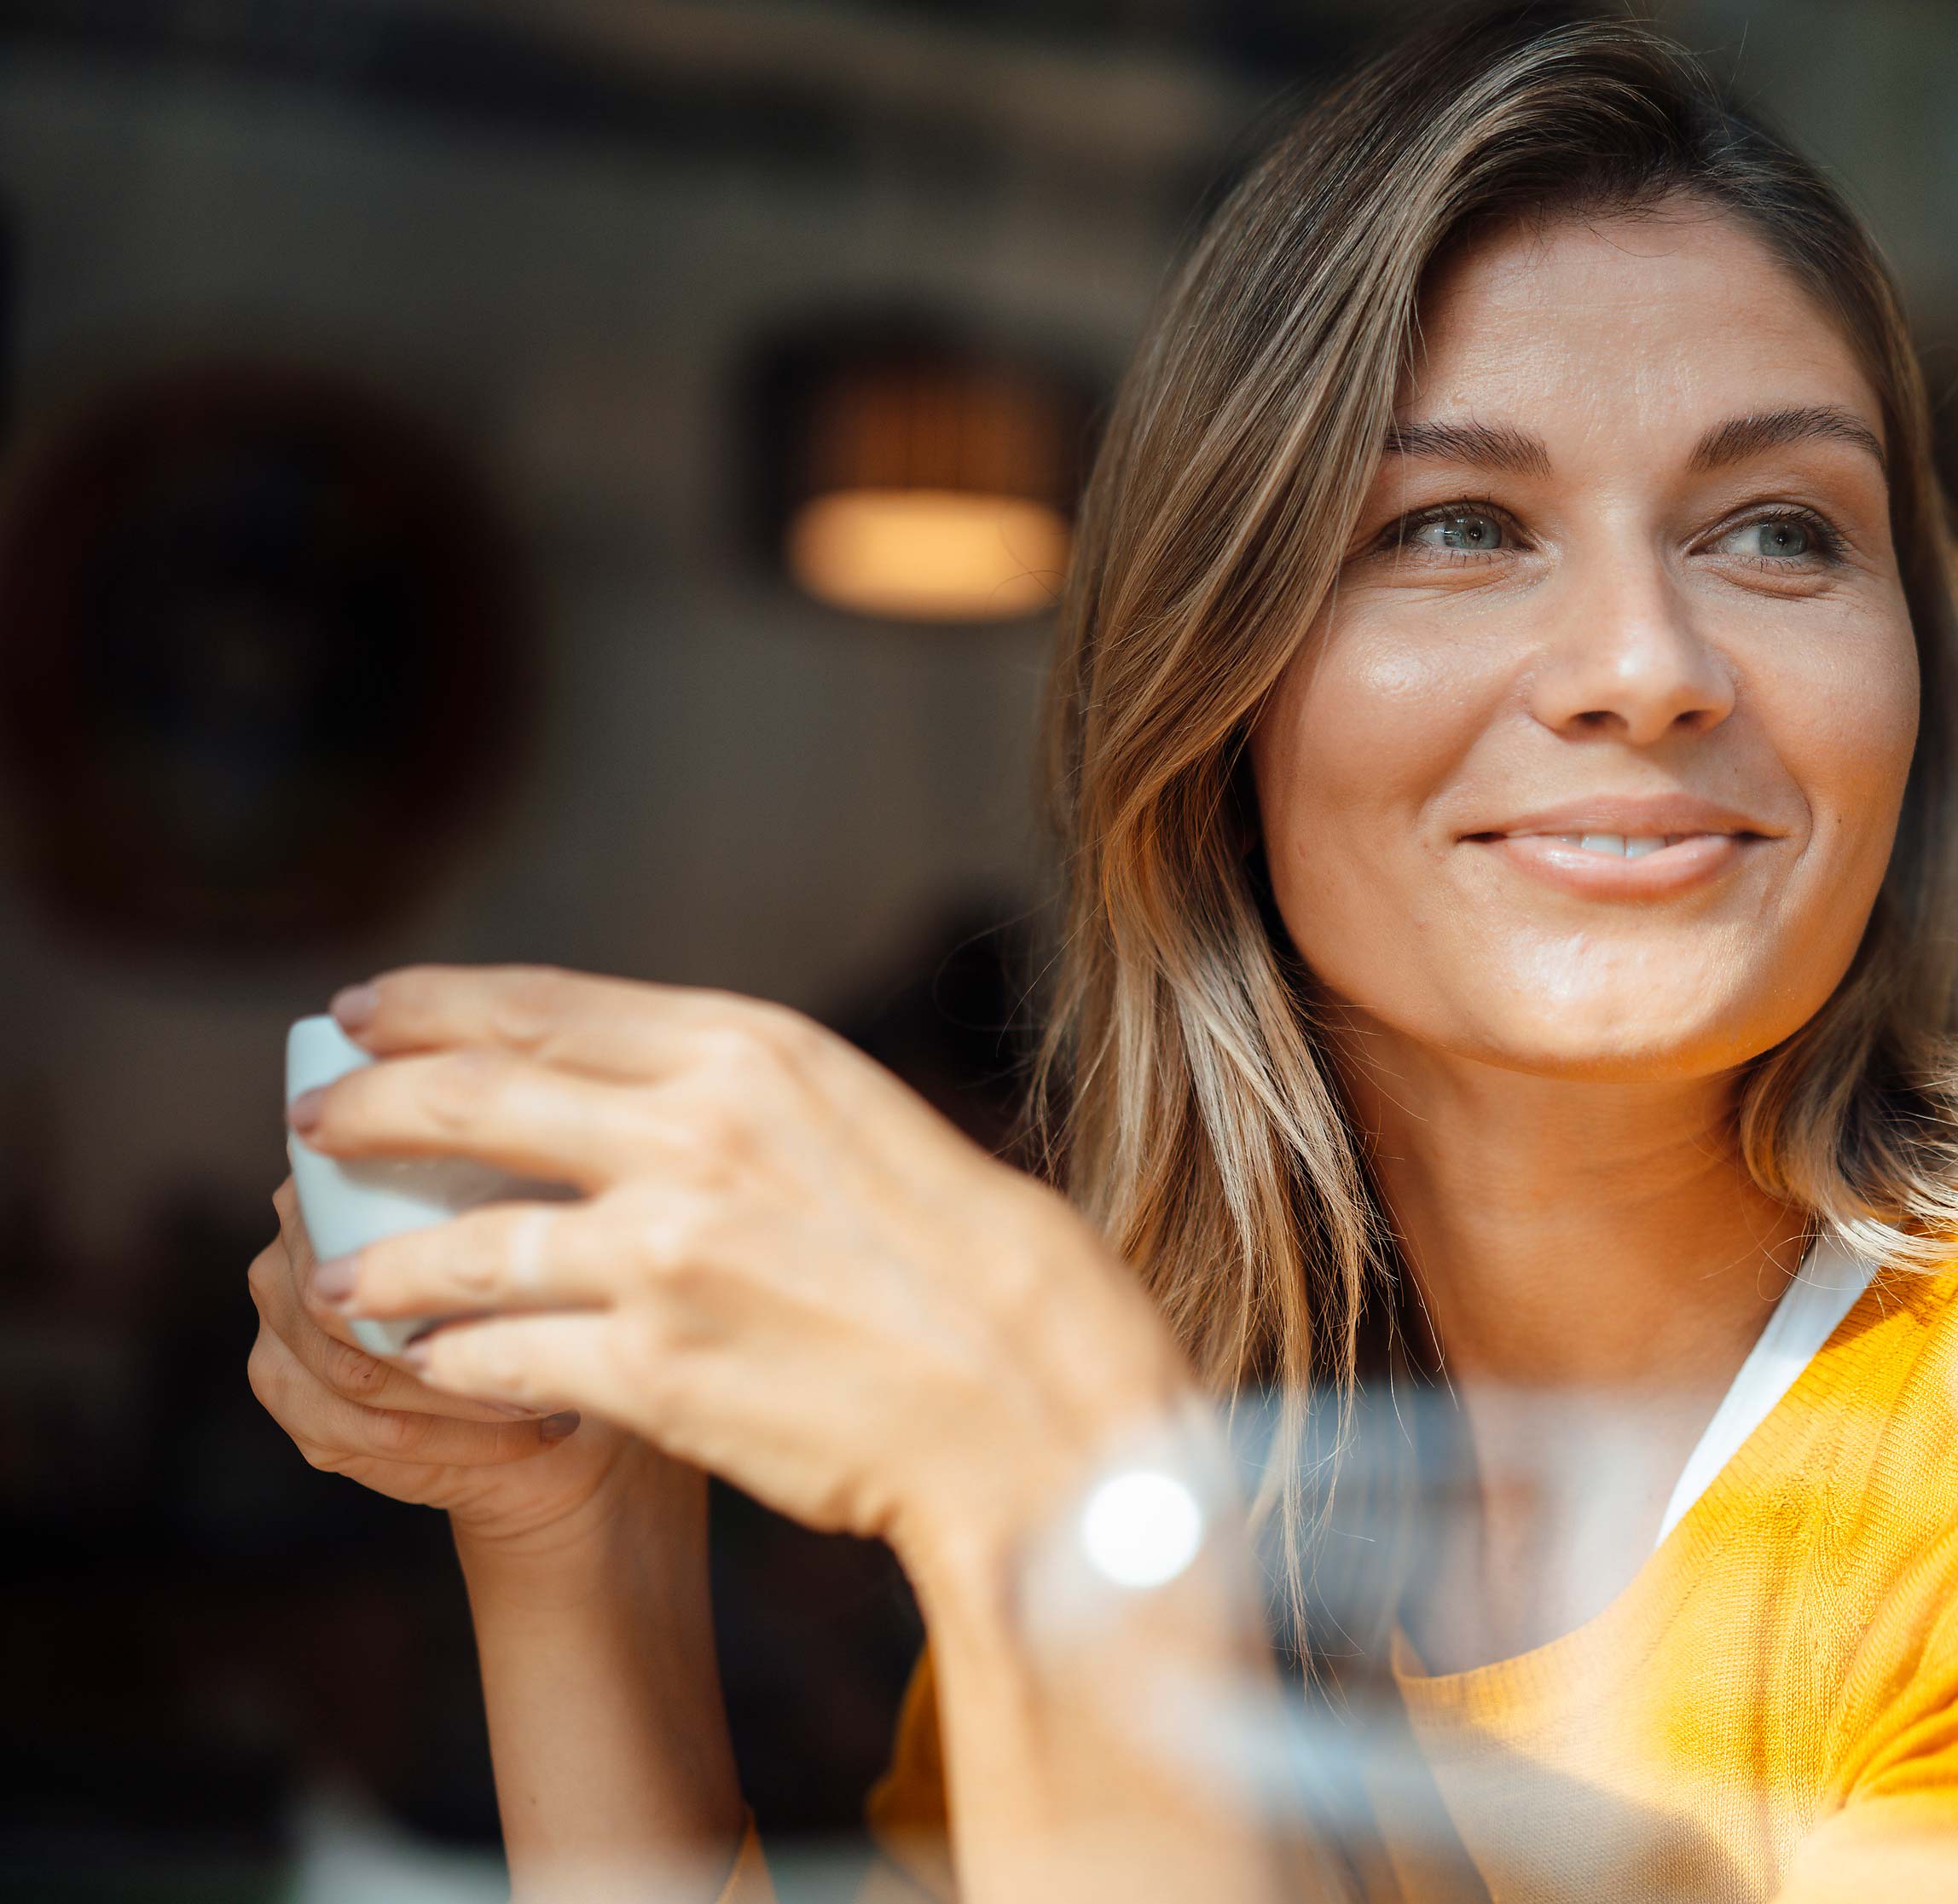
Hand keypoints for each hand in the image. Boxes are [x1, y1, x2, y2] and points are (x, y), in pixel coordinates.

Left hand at [283, 965, 1196, 1575]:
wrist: (1029, 1393)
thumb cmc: (971, 1260)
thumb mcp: (856, 1120)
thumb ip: (740, 1098)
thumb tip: (629, 1095)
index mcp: (752, 1053)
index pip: (542, 1006)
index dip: (431, 1006)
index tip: (364, 1012)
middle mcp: (693, 1132)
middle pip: (471, 1098)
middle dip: (368, 1107)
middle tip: (315, 1122)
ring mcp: (662, 1253)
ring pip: (462, 1244)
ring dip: (383, 1263)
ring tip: (344, 1281)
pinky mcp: (648, 1369)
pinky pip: (500, 1356)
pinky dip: (453, 1359)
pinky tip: (433, 1363)